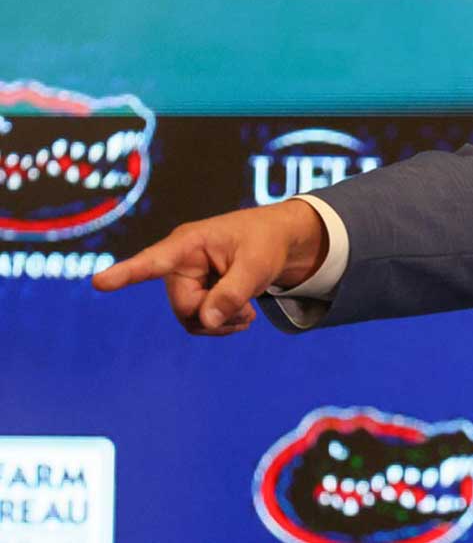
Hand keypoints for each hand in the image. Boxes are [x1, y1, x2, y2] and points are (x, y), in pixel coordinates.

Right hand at [91, 199, 327, 334]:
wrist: (277, 241)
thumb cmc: (265, 243)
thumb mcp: (258, 266)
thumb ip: (233, 293)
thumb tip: (205, 322)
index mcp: (189, 243)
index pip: (153, 261)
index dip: (126, 273)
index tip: (99, 282)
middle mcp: (179, 262)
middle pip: (184, 306)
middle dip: (215, 314)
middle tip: (248, 310)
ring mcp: (184, 279)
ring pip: (189, 319)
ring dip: (219, 323)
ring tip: (247, 312)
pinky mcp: (192, 293)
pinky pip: (197, 322)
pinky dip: (220, 325)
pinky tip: (241, 315)